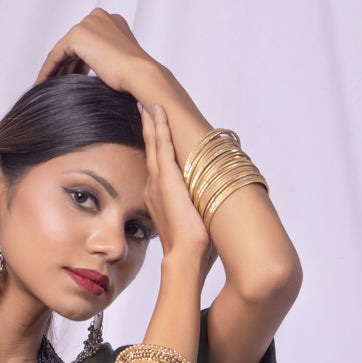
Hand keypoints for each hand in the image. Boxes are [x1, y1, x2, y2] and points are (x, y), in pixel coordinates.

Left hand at [35, 8, 157, 95]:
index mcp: (113, 21)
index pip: (88, 41)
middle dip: (66, 66)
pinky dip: (49, 70)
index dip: (78, 61)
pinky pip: (56, 55)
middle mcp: (99, 17)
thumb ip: (107, 59)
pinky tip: (44, 84)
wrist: (140, 73)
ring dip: (57, 69)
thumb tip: (97, 70)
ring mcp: (88, 24)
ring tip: (50, 87)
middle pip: (75, 45)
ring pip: (64, 50)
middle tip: (58, 85)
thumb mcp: (120, 62)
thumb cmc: (135, 74)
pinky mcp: (77, 36)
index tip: (71, 77)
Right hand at [141, 103, 212, 269]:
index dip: (156, 148)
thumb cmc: (194, 250)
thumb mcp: (197, 225)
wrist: (186, 258)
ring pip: (153, 143)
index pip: (158, 167)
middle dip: (148, 129)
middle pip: (151, 151)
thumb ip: (202, 212)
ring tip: (147, 103)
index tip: (154, 133)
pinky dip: (158, 126)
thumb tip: (218, 213)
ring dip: (151, 122)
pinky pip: (160, 145)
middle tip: (143, 109)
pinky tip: (157, 111)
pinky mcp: (166, 179)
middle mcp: (155, 188)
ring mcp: (159, 182)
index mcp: (161, 199)